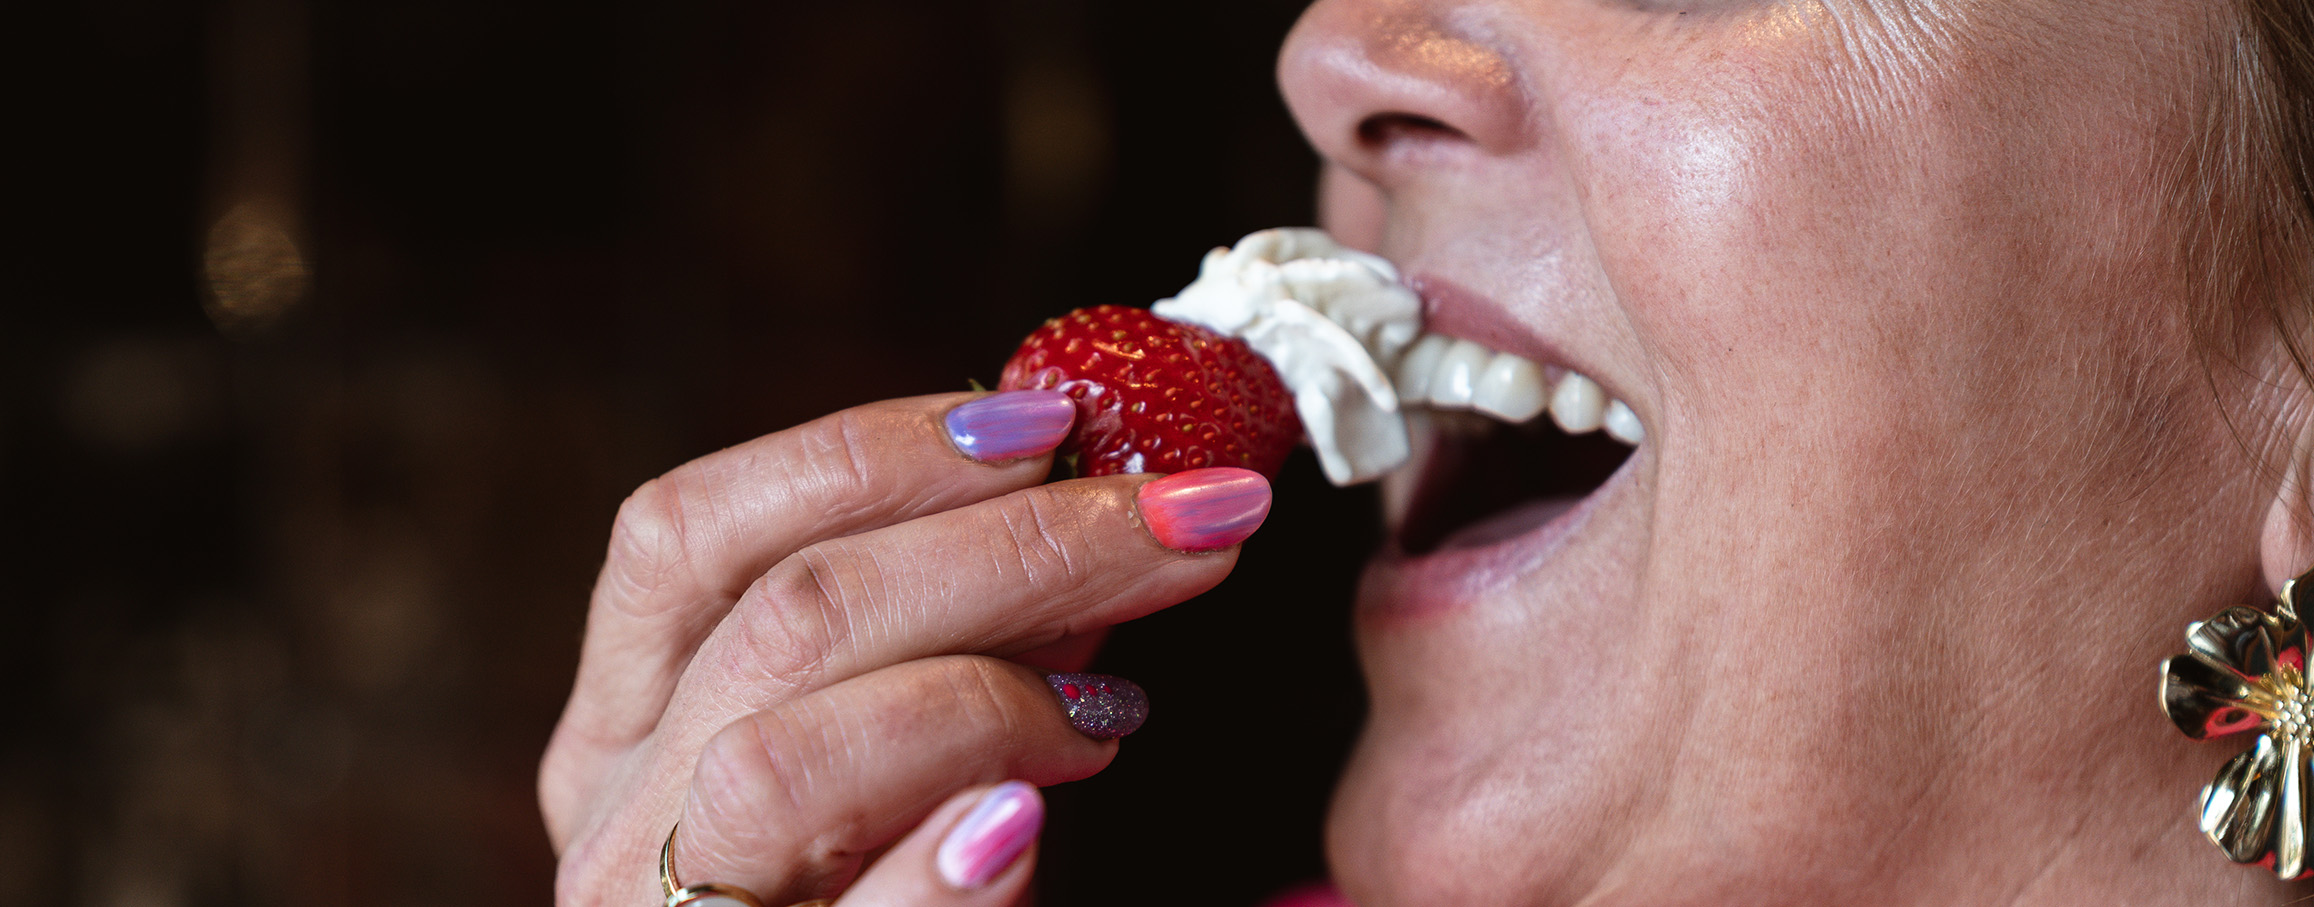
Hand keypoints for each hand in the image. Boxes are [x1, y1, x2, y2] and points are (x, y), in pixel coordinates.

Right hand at [538, 390, 1272, 904]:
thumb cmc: (885, 898)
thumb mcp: (903, 754)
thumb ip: (965, 645)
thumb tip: (1102, 501)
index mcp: (626, 728)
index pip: (687, 530)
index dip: (868, 455)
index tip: (1049, 420)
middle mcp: (613, 819)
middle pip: (785, 619)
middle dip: (1011, 545)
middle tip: (1188, 519)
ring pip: (781, 763)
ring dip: (981, 703)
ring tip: (1112, 712)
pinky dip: (939, 873)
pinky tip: (1022, 826)